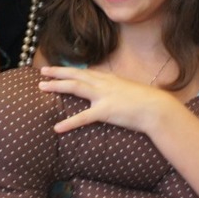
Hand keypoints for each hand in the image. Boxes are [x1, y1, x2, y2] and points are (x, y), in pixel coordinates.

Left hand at [38, 65, 173, 133]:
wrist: (157, 108)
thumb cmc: (146, 101)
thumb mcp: (128, 90)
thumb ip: (115, 90)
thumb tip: (108, 93)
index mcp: (109, 78)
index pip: (85, 72)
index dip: (69, 70)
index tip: (56, 69)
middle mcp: (104, 83)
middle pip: (76, 75)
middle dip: (58, 72)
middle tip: (42, 72)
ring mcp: (104, 96)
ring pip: (75, 87)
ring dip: (57, 86)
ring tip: (42, 87)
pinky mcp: (105, 111)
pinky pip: (83, 117)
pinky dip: (69, 122)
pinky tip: (57, 128)